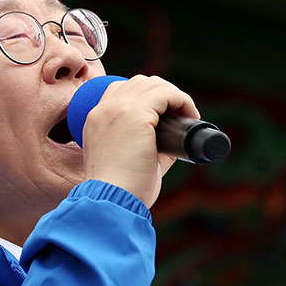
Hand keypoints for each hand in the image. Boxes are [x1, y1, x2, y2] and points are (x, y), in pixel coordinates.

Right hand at [81, 75, 199, 206]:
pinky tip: (190, 115)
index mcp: (96, 120)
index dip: (146, 99)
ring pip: (153, 84)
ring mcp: (117, 109)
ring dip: (173, 96)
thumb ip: (147, 145)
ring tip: (187, 115)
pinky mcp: (135, 115)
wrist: (112, 202)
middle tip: (180, 116)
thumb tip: (174, 140)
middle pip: (139, 83)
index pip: (121, 92)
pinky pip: (165, 93)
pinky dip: (181, 100)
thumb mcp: (129, 161)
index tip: (164, 117)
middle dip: (163, 94)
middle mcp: (103, 110)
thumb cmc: (122, 191)